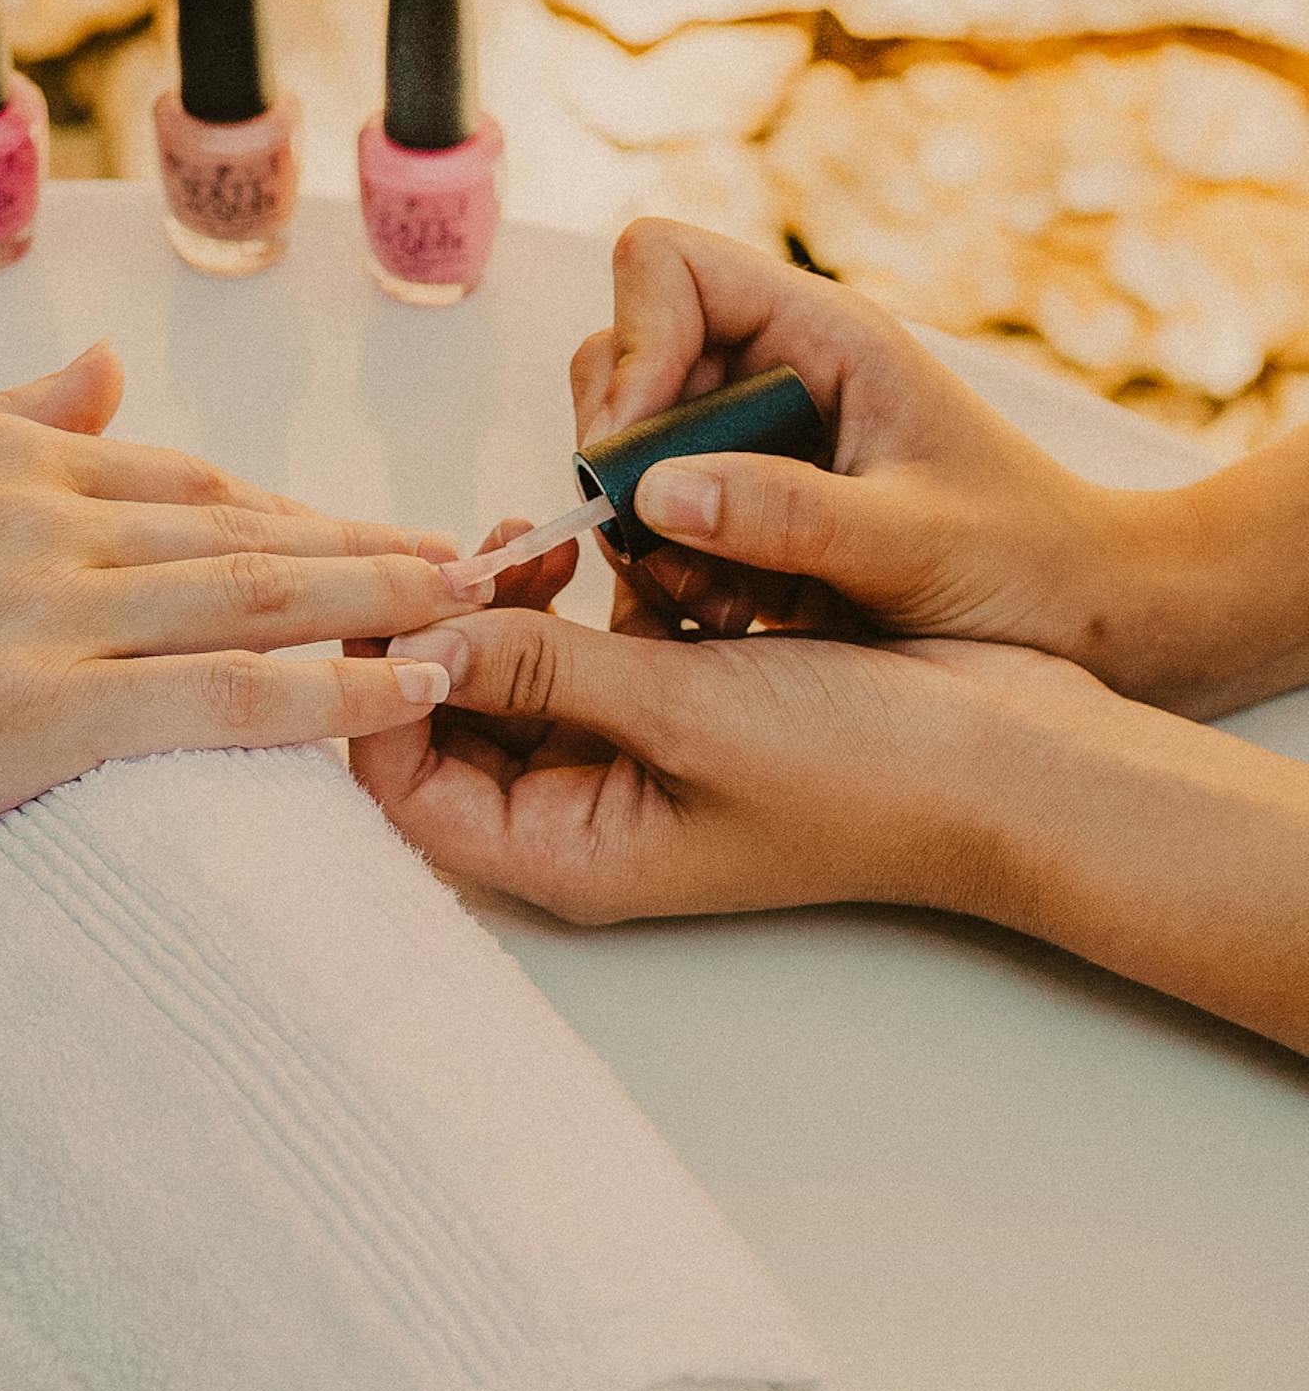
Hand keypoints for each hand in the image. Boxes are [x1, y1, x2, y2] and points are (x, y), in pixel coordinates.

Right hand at [0, 343, 458, 869]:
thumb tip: (96, 366)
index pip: (176, 474)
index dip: (284, 505)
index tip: (361, 528)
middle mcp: (35, 518)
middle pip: (243, 526)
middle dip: (371, 542)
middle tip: (477, 558)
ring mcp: (39, 613)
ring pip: (256, 596)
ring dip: (385, 599)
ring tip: (479, 608)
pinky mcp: (34, 714)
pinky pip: (219, 698)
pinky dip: (332, 692)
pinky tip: (412, 693)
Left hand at [353, 598, 1109, 926]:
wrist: (1008, 755)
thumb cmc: (861, 766)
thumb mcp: (682, 709)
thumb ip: (542, 671)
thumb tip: (418, 644)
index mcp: (569, 852)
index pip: (408, 792)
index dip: (382, 702)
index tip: (397, 606)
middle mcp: (585, 815)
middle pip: (449, 730)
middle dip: (442, 638)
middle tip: (468, 552)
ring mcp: (630, 759)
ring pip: (513, 678)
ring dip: (505, 607)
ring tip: (533, 538)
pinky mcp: (676, 701)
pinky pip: (585, 648)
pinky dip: (573, 598)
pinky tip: (592, 540)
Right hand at [568, 220, 1174, 692]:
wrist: (1079, 623)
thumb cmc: (1025, 562)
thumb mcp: (912, 543)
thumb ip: (787, 516)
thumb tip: (651, 497)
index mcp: (821, 333)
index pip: (665, 266)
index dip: (633, 348)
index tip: (640, 458)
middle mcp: (772, 371)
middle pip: (617, 363)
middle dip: (623, 468)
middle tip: (671, 558)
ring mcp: (752, 440)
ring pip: (626, 459)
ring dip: (646, 541)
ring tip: (722, 610)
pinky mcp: (744, 509)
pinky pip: (654, 527)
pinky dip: (667, 581)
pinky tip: (733, 626)